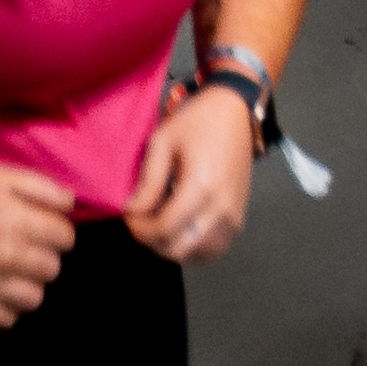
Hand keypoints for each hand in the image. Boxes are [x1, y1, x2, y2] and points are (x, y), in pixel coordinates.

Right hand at [0, 158, 74, 327]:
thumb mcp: (3, 175)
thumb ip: (43, 187)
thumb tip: (70, 204)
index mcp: (19, 222)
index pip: (66, 239)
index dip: (59, 231)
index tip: (46, 227)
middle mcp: (8, 256)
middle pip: (52, 269)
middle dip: (45, 256)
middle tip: (27, 246)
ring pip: (34, 299)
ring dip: (30, 283)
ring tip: (15, 270)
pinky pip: (7, 319)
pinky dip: (8, 306)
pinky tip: (0, 288)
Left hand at [124, 84, 258, 261]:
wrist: (234, 110)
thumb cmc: (197, 120)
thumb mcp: (163, 142)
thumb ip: (148, 182)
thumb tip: (133, 211)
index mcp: (202, 187)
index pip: (164, 228)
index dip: (139, 228)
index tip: (128, 214)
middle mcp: (222, 209)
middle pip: (178, 249)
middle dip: (151, 239)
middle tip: (140, 219)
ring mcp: (233, 218)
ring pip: (195, 254)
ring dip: (171, 245)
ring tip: (159, 220)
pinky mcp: (238, 219)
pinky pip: (211, 249)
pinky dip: (191, 245)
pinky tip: (180, 225)